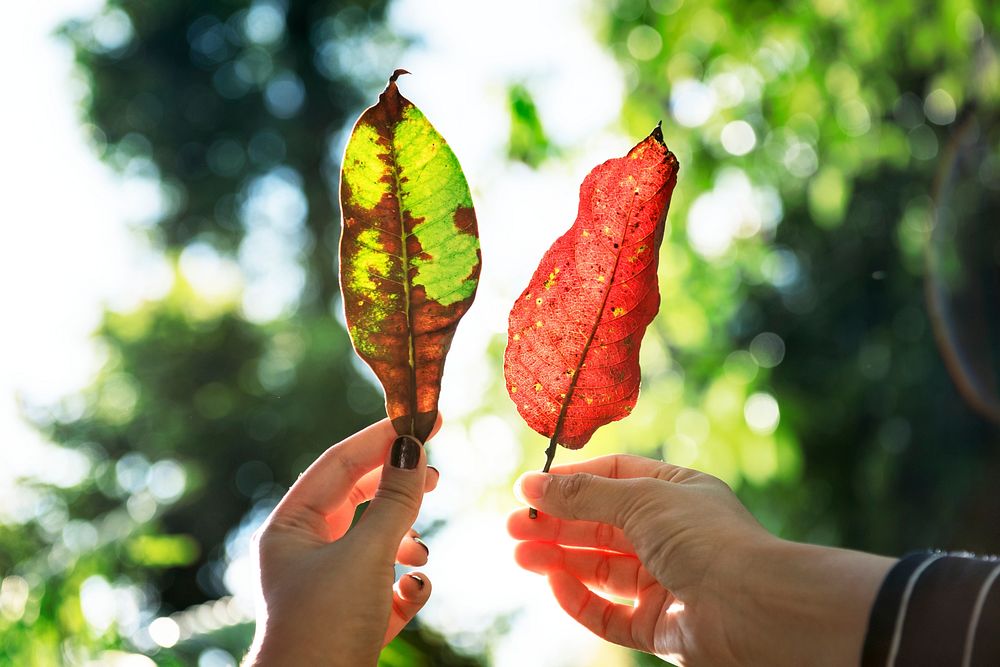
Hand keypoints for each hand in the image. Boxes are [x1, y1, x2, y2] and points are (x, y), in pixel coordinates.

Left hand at [243, 419, 438, 666]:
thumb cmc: (325, 627)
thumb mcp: (366, 555)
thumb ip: (395, 500)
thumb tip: (413, 447)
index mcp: (292, 528)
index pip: (339, 464)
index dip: (381, 438)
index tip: (423, 418)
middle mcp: (307, 552)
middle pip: (359, 500)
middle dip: (399, 489)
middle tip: (437, 473)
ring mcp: (331, 586)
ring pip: (377, 541)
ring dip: (405, 540)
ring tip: (420, 547)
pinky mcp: (354, 618)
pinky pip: (387, 584)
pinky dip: (406, 584)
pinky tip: (413, 589)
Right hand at [508, 455, 893, 665]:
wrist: (754, 607)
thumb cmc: (706, 538)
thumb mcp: (639, 499)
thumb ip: (584, 494)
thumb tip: (534, 485)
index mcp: (676, 493)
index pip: (614, 478)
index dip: (571, 483)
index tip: (529, 490)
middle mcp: (672, 534)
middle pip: (602, 527)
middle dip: (557, 525)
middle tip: (513, 526)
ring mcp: (667, 581)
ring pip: (601, 570)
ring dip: (560, 560)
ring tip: (520, 555)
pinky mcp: (662, 626)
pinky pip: (612, 614)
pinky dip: (581, 600)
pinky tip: (555, 584)